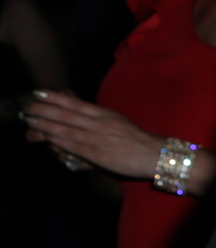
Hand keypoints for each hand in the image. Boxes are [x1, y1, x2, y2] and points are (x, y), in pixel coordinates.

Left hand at [20, 89, 173, 178]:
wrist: (155, 155)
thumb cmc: (139, 141)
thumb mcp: (120, 123)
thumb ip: (101, 119)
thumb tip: (85, 117)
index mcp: (106, 114)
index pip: (76, 104)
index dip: (56, 98)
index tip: (40, 93)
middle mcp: (99, 123)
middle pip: (67, 115)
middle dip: (45, 110)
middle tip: (28, 106)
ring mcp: (97, 138)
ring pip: (66, 129)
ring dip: (46, 125)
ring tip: (30, 121)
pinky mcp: (96, 153)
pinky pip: (73, 145)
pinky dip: (58, 141)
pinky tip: (46, 138)